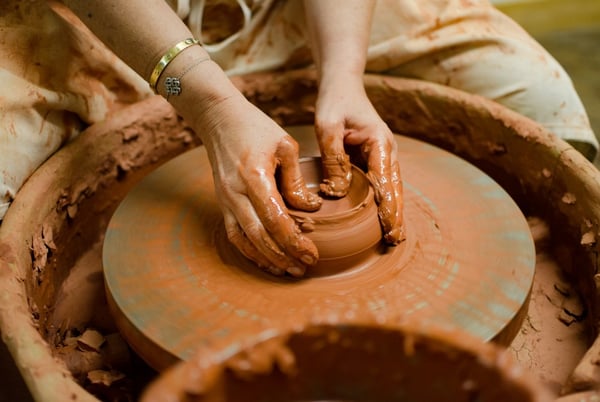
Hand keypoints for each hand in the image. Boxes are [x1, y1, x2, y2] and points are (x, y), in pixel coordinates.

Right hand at [196, 93, 322, 276]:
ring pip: (244, 240)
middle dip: (283, 256)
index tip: (312, 253)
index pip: (275, 218)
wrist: (220, 119)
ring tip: (287, 270)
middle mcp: (236, 193)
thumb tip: (311, 209)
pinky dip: (250, 251)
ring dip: (266, 259)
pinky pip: (234, 234)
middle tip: (303, 269)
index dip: (294, 240)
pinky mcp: (222, 203)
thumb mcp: (286, 146)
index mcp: (254, 176)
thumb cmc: (256, 128)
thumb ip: (297, 181)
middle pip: (259, 235)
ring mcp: (225, 200)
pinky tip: (266, 259)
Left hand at [314, 77, 403, 243]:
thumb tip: (337, 192)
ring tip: (393, 238)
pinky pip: (382, 184)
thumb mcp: (327, 127)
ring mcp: (383, 156)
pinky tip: (382, 221)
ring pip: (392, 188)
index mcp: (380, 142)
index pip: (385, 179)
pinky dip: (385, 202)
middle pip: (395, 188)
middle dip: (396, 214)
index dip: (388, 205)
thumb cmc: (334, 104)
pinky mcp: (375, 160)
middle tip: (394, 240)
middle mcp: (387, 151)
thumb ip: (333, 159)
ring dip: (393, 211)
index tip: (388, 226)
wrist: (342, 86)